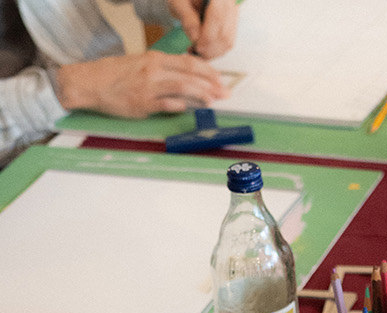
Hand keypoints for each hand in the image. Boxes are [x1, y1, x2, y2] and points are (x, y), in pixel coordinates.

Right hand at [55, 51, 228, 115]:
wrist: (89, 82)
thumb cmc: (114, 75)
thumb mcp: (140, 65)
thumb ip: (162, 71)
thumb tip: (184, 80)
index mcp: (154, 59)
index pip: (188, 62)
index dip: (208, 70)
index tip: (220, 78)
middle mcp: (154, 70)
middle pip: (189, 74)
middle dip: (211, 83)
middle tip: (225, 92)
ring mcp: (149, 87)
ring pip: (182, 88)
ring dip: (201, 95)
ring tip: (214, 100)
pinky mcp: (142, 103)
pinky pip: (166, 104)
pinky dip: (180, 106)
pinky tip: (191, 108)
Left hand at [168, 0, 238, 56]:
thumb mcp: (179, 3)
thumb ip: (187, 18)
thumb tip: (195, 39)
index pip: (217, 18)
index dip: (207, 36)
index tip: (196, 47)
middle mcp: (229, 3)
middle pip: (225, 33)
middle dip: (210, 48)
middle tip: (194, 52)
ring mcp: (232, 15)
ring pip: (228, 41)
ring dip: (213, 52)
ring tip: (197, 52)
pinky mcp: (231, 25)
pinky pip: (228, 43)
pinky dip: (216, 51)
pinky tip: (203, 50)